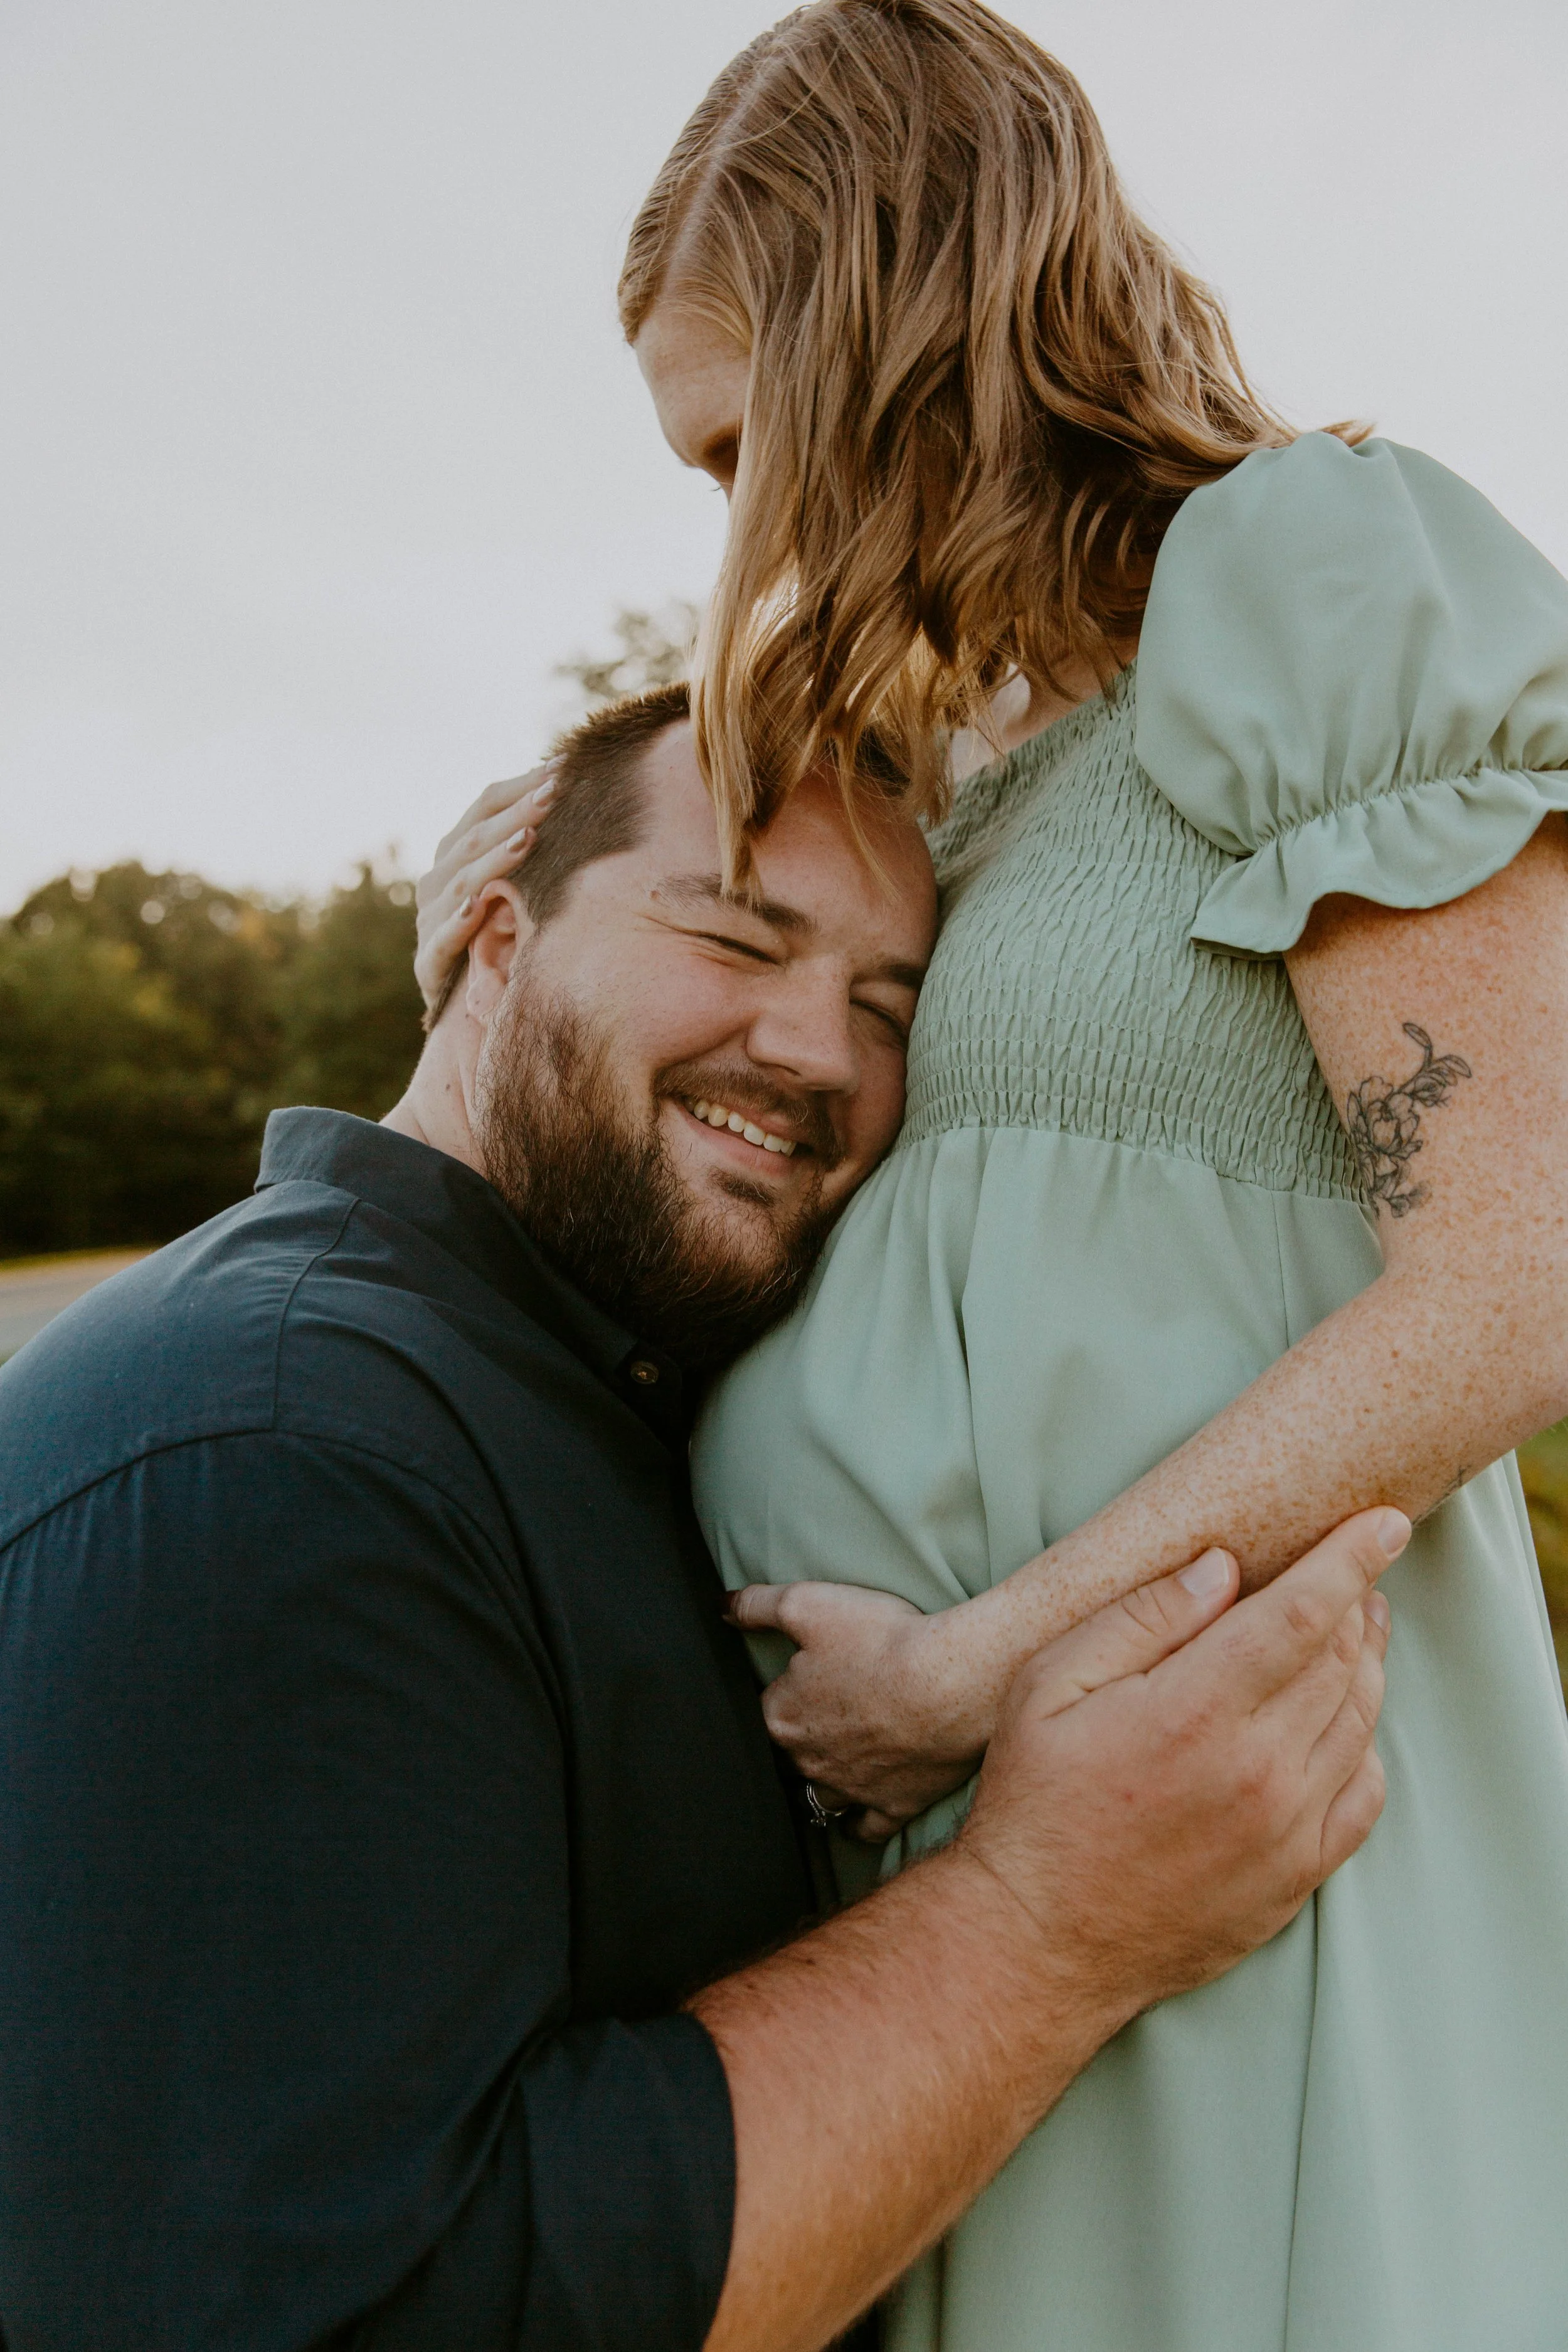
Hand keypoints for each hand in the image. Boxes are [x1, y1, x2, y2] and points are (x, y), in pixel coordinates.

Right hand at [414, 761, 560, 1010]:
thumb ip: (527, 846)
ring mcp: (428, 921)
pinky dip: (459, 923)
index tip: (562, 768)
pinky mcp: (428, 964)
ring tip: (529, 838)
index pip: (484, 807)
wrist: (460, 1004)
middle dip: (516, 813)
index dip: (520, 786)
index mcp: (454, 854)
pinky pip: (443, 941)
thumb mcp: (512, 886)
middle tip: (554, 792)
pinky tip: (478, 906)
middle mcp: (436, 882)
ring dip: (495, 860)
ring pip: (462, 883)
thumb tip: (574, 795)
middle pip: (474, 839)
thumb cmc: (495, 936)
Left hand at [727, 1580, 1016, 1836]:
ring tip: (826, 1770)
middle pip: (785, 1759)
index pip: (759, 1713)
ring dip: (819, 1785)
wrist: (950, 1685)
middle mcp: (809, 1762)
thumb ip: (756, 1604)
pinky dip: (856, 1825)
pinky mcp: (893, 1806)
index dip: (773, 1695)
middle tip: (809, 1724)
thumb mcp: (808, 1604)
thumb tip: (719, 1607)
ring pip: (819, 1797)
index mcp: (782, 1717)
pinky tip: (853, 1820)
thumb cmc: (880, 1641)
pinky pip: (864, 1829)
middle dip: (791, 1744)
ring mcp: (851, 1789)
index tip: (788, 1685)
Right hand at [959, 1507, 1402, 2022]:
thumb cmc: (1035, 1803)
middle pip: (1340, 1659)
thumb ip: (1140, 1619)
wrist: (1040, 1940)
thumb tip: (1221, 1568)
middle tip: (1353, 1569)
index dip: (1350, 1558)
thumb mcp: (1050, 1686)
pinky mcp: (1295, 1877)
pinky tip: (1346, 1718)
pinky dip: (1366, 1743)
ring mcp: (1285, 1830)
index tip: (1385, 1521)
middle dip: (1354, 1601)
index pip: (1303, 1613)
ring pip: (1359, 1721)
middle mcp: (1257, 1771)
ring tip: (1357, 1626)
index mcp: (1196, 1711)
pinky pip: (1363, 1795)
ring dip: (1366, 1662)